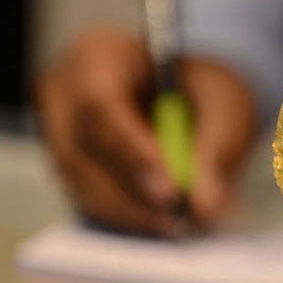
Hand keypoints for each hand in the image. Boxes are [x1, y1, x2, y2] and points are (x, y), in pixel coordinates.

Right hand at [36, 27, 255, 235]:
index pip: (100, 103)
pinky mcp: (72, 164)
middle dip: (129, 192)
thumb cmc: (204, 85)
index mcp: (99, 55)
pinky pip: (89, 195)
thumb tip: (205, 207)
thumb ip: (214, 149)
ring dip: (129, 211)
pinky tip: (161, 223)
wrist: (193, 90)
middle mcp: (66, 93)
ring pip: (80, 181)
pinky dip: (126, 213)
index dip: (132, 151)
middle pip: (80, 149)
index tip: (169, 189)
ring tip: (175, 226)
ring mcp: (59, 130)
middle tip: (175, 220)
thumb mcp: (222, 102)